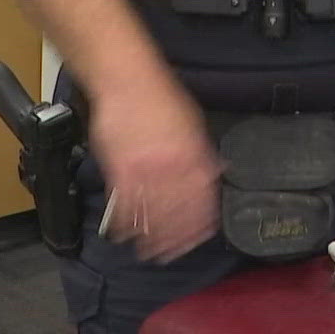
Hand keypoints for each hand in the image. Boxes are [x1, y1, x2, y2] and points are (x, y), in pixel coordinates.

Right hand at [87, 81, 222, 262]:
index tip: (202, 235)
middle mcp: (170, 166)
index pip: (202, 197)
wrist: (128, 82)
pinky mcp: (118, 170)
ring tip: (154, 253)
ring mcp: (143, 169)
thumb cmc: (162, 98)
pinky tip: (126, 235)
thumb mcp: (193, 123)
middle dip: (178, 236)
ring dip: (153, 236)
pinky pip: (124, 203)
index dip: (202, 221)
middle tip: (177, 252)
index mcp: (192, 155)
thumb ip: (203, 152)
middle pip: (177, 211)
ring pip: (152, 212)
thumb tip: (216, 172)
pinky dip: (125, 222)